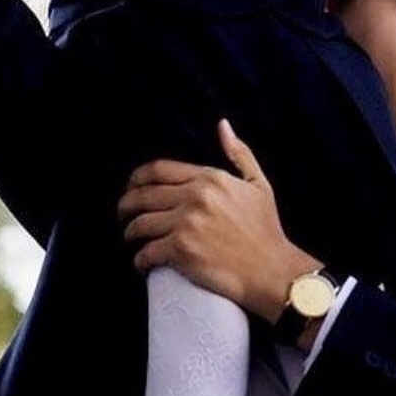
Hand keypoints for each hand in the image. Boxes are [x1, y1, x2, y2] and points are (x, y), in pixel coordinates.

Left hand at [117, 120, 319, 323]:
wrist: (272, 270)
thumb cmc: (266, 229)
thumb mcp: (258, 184)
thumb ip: (239, 153)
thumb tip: (222, 125)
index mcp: (209, 178)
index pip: (159, 170)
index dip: (137, 178)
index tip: (131, 187)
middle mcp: (194, 197)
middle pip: (143, 196)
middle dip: (125, 205)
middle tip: (122, 214)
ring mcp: (185, 224)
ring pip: (140, 224)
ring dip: (129, 232)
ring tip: (132, 238)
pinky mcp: (181, 252)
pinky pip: (146, 253)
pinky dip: (139, 260)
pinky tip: (142, 262)